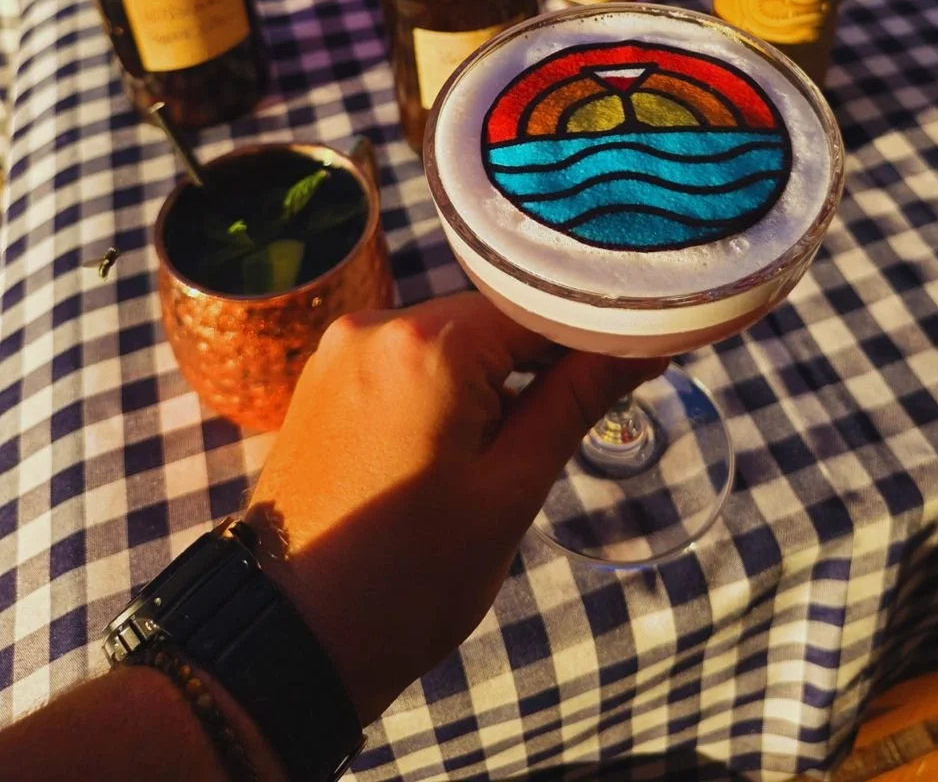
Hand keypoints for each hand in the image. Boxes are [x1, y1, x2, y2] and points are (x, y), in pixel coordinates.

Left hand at [247, 291, 664, 725]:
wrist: (283, 642)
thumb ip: (575, 401)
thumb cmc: (407, 579)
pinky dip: (445, 388)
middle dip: (541, 360)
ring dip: (492, 377)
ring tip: (509, 452)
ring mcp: (341, 348)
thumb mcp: (509, 491)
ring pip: (450, 338)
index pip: (540, 304)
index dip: (595, 333)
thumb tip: (644, 344)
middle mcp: (376, 323)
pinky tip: (459, 448)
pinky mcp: (323, 378)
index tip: (641, 362)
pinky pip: (406, 359)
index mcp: (427, 343)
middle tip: (580, 419)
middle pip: (492, 317)